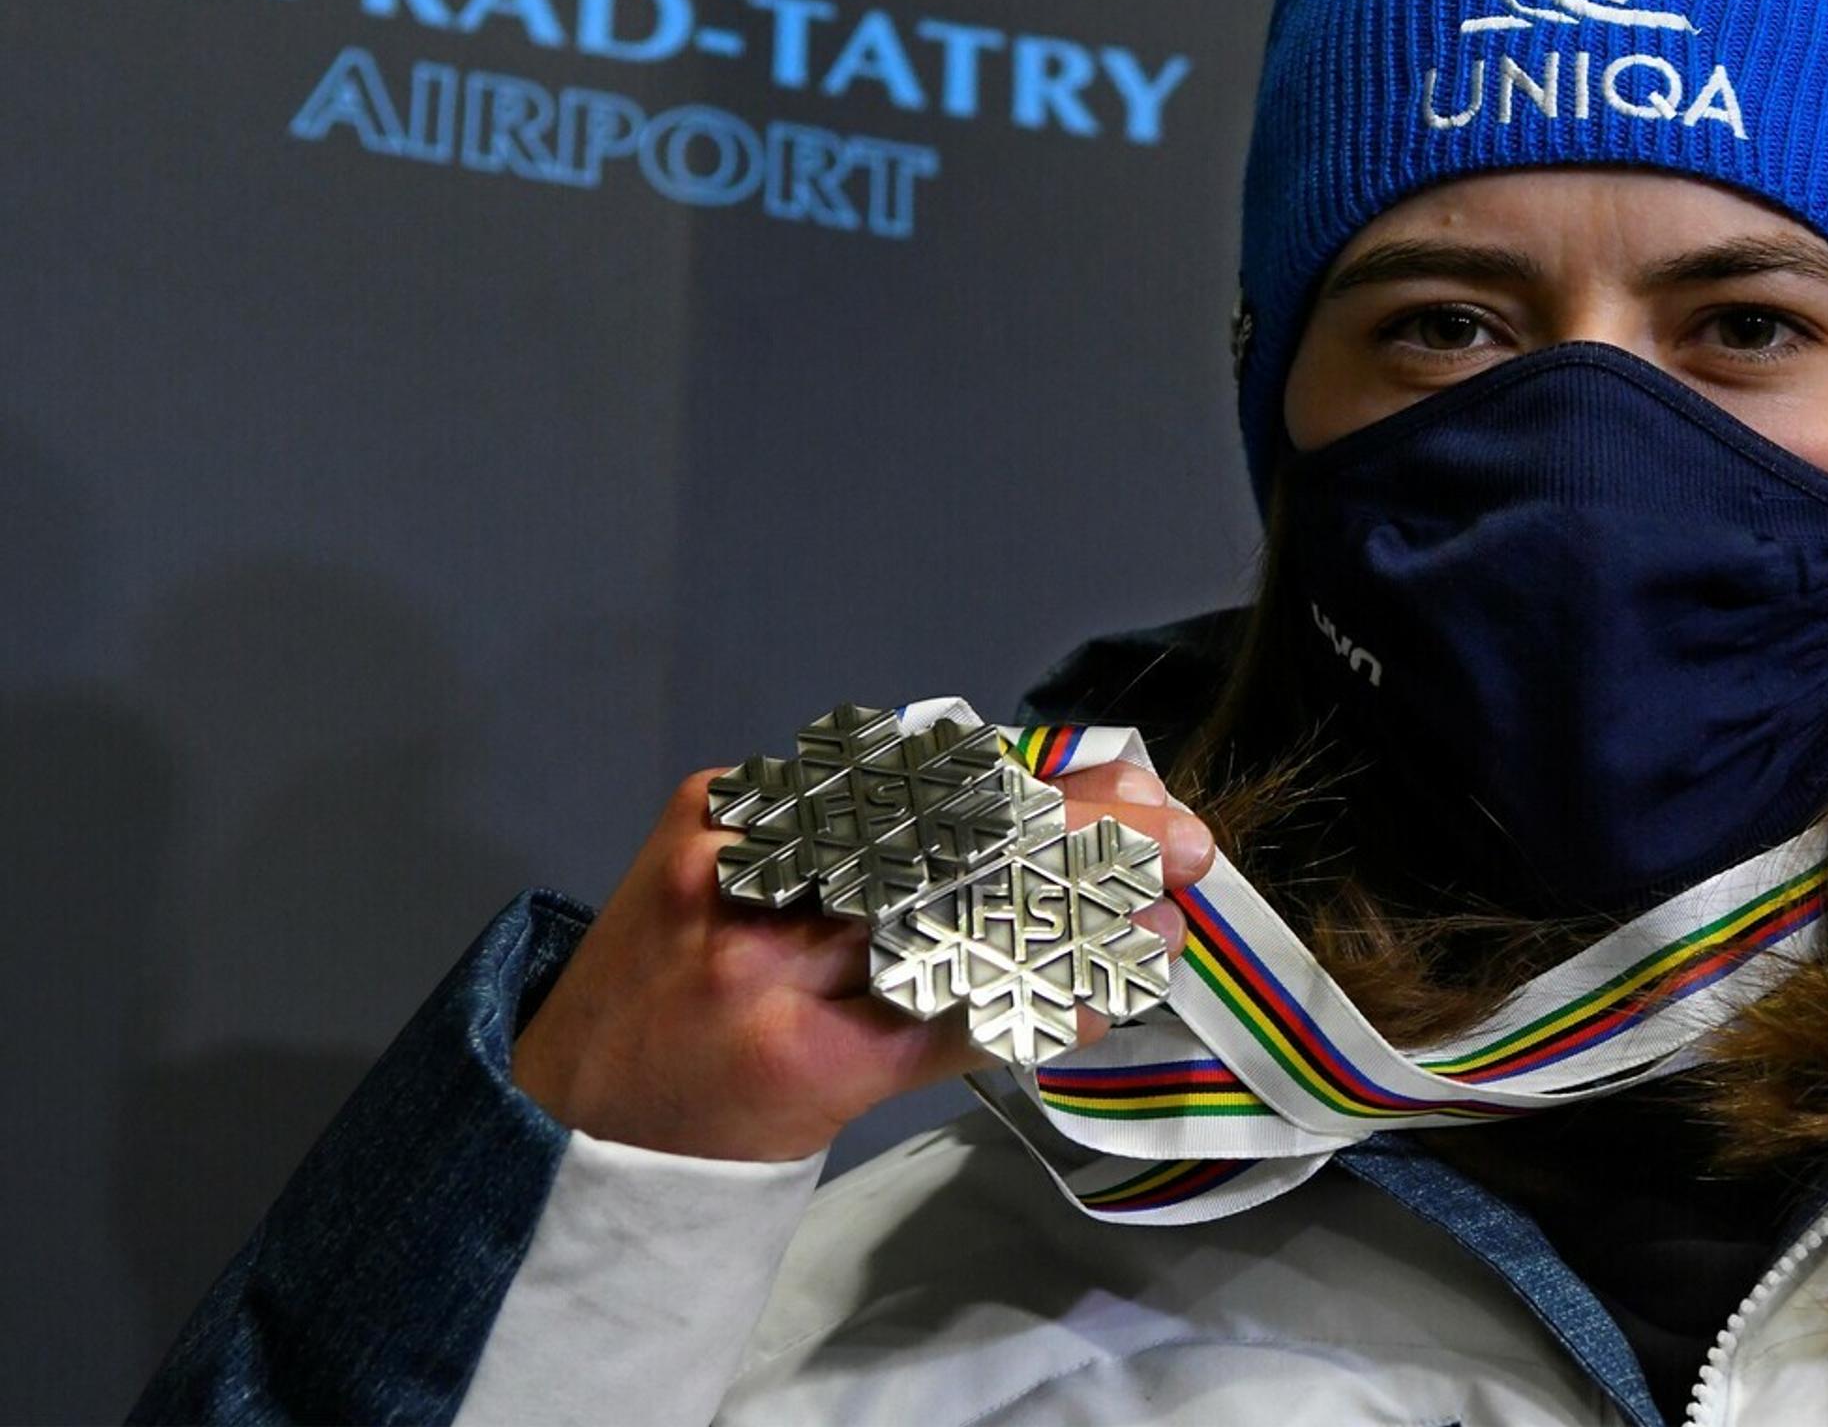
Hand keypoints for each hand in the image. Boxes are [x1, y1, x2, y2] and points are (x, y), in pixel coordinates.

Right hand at [511, 756, 1212, 1161]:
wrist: (569, 1135)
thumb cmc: (666, 1004)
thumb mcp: (731, 887)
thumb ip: (847, 847)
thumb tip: (1019, 813)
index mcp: (735, 813)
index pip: (917, 778)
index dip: (1035, 780)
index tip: (1125, 785)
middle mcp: (750, 878)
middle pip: (946, 833)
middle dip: (1075, 830)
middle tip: (1172, 836)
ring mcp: (771, 972)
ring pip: (954, 919)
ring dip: (1075, 913)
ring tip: (1157, 911)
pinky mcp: (799, 1065)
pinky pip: (942, 1024)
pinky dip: (1030, 1007)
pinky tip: (1098, 997)